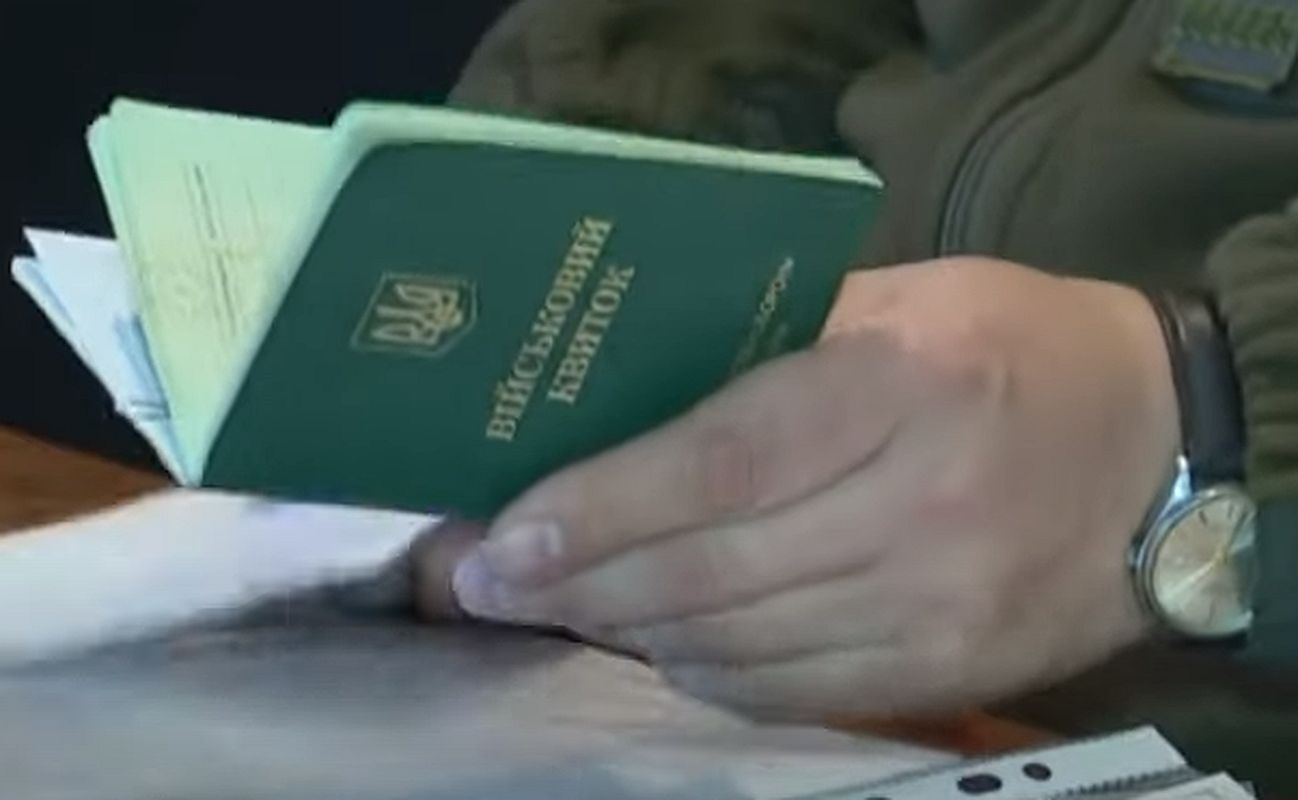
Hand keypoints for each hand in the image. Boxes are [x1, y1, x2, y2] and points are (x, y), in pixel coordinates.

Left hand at [421, 258, 1179, 719]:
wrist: (1156, 448)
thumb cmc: (1011, 345)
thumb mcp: (900, 299)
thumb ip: (772, 344)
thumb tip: (625, 404)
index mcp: (904, 385)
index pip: (725, 462)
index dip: (603, 506)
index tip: (507, 535)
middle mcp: (923, 505)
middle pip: (714, 568)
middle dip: (582, 581)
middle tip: (489, 580)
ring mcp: (940, 606)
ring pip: (740, 644)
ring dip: (630, 631)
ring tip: (555, 606)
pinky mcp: (948, 671)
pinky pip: (795, 694)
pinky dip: (709, 675)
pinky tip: (658, 647)